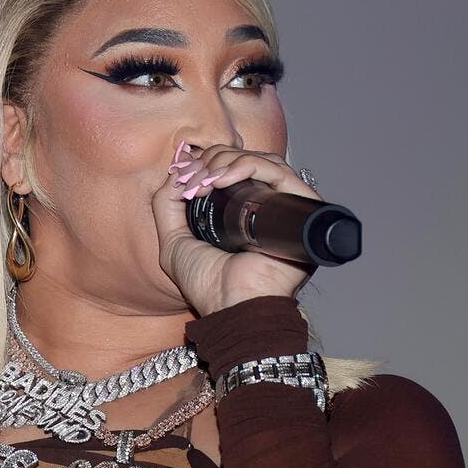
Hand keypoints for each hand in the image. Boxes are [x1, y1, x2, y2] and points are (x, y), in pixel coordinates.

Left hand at [151, 141, 322, 315]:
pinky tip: (224, 179)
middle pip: (249, 161)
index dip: (209, 162)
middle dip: (214, 160)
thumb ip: (166, 205)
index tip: (185, 173)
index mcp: (242, 214)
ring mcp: (284, 210)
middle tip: (194, 178)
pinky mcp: (300, 212)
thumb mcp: (173, 241)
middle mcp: (266, 209)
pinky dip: (250, 166)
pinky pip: (281, 173)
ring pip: (265, 161)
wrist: (230, 307)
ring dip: (227, 161)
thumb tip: (176, 171)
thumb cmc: (207, 286)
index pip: (233, 170)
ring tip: (206, 180)